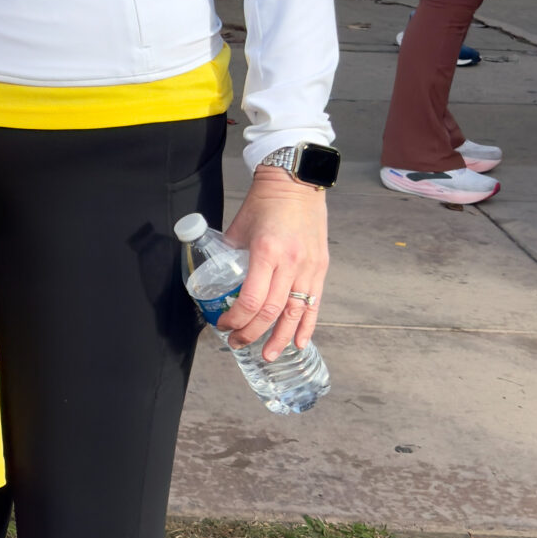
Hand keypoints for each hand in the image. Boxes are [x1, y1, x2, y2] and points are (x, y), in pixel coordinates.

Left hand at [220, 167, 328, 357]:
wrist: (297, 182)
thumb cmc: (265, 202)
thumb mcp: (239, 227)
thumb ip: (229, 254)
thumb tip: (216, 276)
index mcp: (266, 252)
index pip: (252, 299)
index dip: (237, 319)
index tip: (224, 326)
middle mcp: (290, 263)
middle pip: (272, 311)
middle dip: (252, 333)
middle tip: (237, 343)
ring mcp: (309, 266)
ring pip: (295, 312)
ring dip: (281, 338)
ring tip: (268, 355)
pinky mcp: (320, 267)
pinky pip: (314, 303)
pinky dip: (307, 325)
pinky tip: (299, 343)